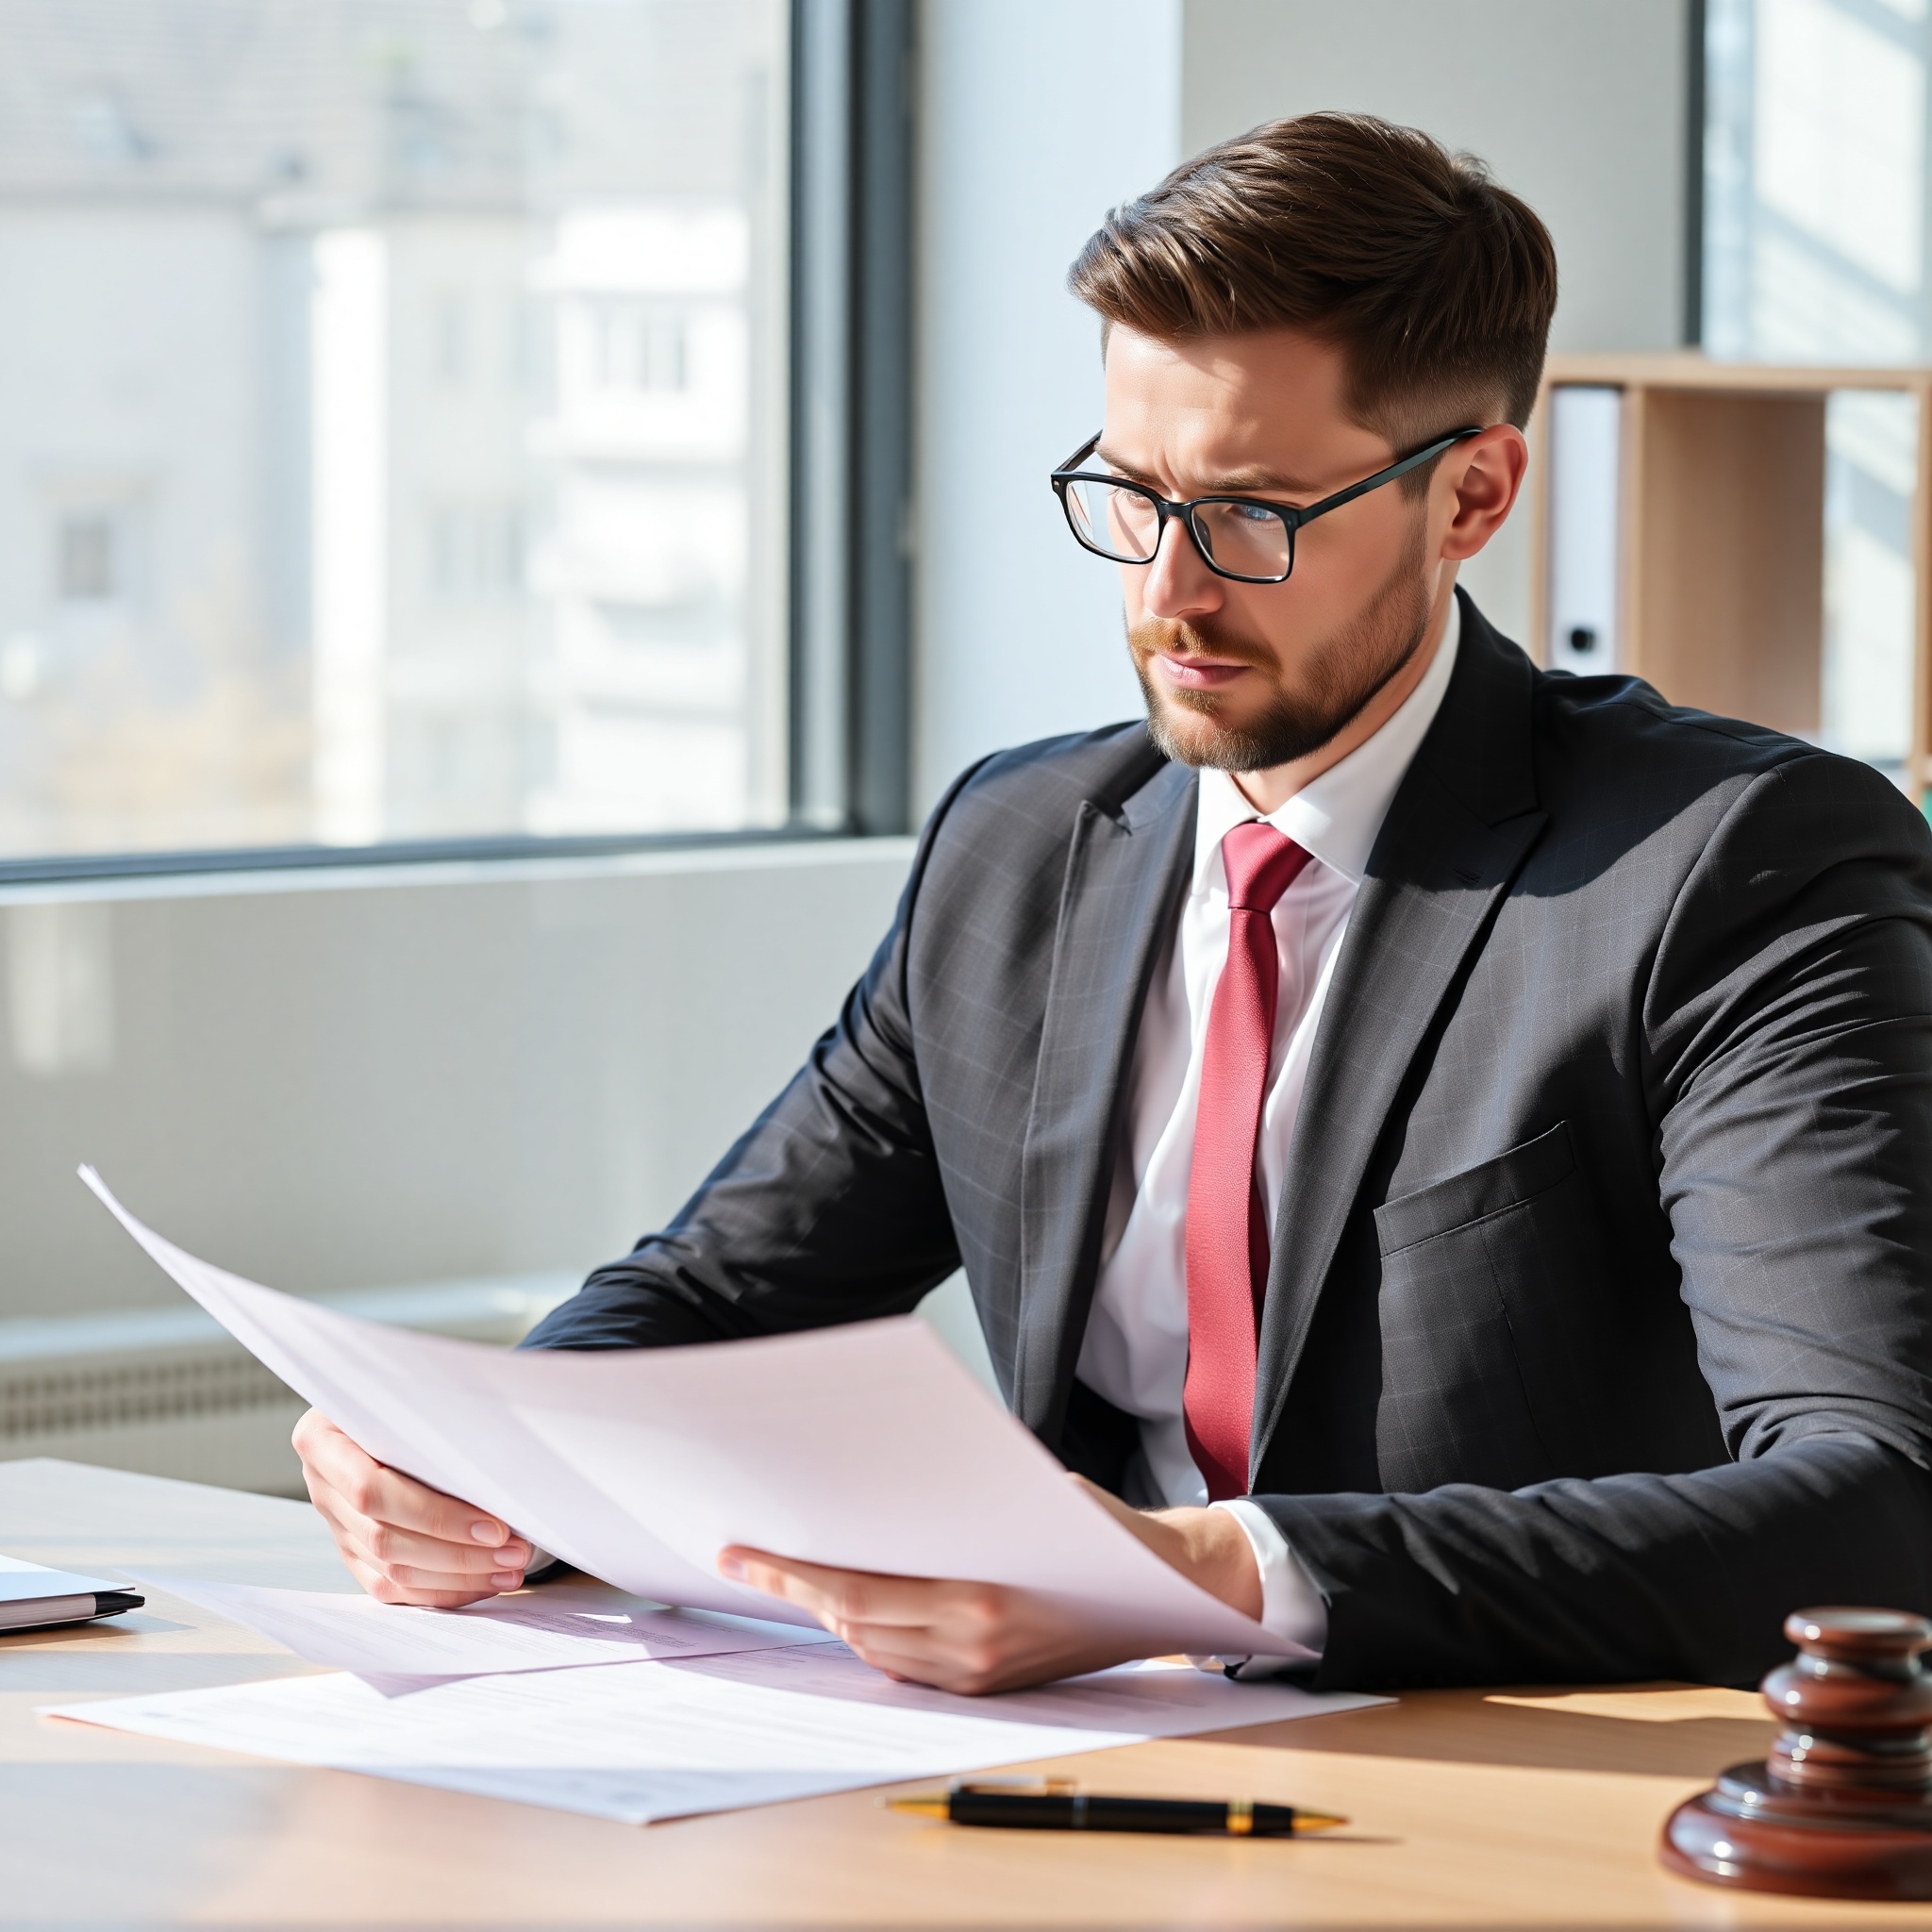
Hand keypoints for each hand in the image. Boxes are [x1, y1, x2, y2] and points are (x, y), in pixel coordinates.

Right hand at [292, 1408, 531, 1606]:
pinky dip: (440, 1590)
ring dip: (457, 1576)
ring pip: (391, 1571)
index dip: (436, 1516)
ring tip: (509, 1568)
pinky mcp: (351, 1552)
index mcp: (322, 1439)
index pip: (371, 1491)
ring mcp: (334, 1523)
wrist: (389, 1403)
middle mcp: (321, 1484)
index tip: (494, 1527)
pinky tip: (482, 1582)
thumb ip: (438, 1422)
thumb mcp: (415, 1392)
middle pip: (385, 1537)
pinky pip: (391, 1588)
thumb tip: (500, 1464)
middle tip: (514, 1552)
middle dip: (458, 1553)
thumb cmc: (413, 1392)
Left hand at [715, 1475, 1262, 1694]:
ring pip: (872, 1649)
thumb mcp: (1025, 1493)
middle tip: (747, 1561)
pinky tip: (852, 1605)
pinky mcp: (987, 1690)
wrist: (1165, 1592)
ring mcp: (979, 1675)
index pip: (853, 1591)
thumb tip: (873, 1485)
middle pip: (851, 1623)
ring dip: (830, 1614)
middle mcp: (974, 1645)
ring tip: (795, 1576)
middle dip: (795, 1591)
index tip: (744, 1554)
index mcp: (978, 1596)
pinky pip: (905, 1667)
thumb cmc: (1095, 1527)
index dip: (789, 1574)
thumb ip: (953, 1503)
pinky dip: (871, 1635)